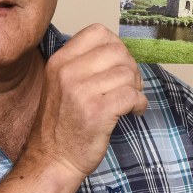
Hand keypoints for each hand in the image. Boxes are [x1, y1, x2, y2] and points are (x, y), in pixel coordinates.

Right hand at [24, 24, 147, 179]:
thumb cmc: (61, 125)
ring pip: (127, 73)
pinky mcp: (98, 112)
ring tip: (129, 102)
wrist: (52, 160)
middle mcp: (68, 72)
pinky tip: (133, 112)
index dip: (116, 45)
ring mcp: (82, 92)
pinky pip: (132, 95)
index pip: (98, 32)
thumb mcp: (60, 84)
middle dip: (130, 68)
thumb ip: (83, 64)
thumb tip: (120, 52)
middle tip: (128, 86)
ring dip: (136, 88)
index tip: (117, 64)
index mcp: (59, 61)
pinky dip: (139, 103)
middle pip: (118, 51)